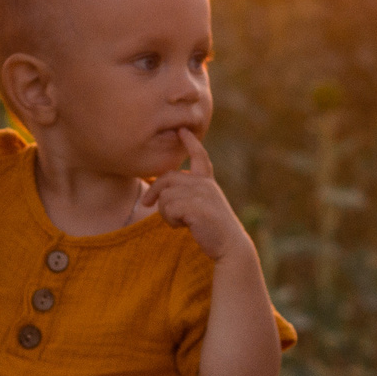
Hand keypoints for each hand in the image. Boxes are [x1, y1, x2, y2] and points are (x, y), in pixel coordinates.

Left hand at [139, 132, 251, 264]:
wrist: (230, 245)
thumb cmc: (213, 229)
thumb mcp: (203, 206)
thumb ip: (188, 194)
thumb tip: (162, 192)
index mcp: (207, 182)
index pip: (199, 157)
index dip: (190, 143)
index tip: (181, 130)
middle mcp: (204, 184)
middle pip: (167, 178)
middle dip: (153, 191)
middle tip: (146, 204)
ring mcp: (201, 194)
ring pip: (165, 196)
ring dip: (165, 213)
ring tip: (179, 222)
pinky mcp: (196, 207)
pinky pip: (168, 208)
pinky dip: (170, 220)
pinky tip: (183, 226)